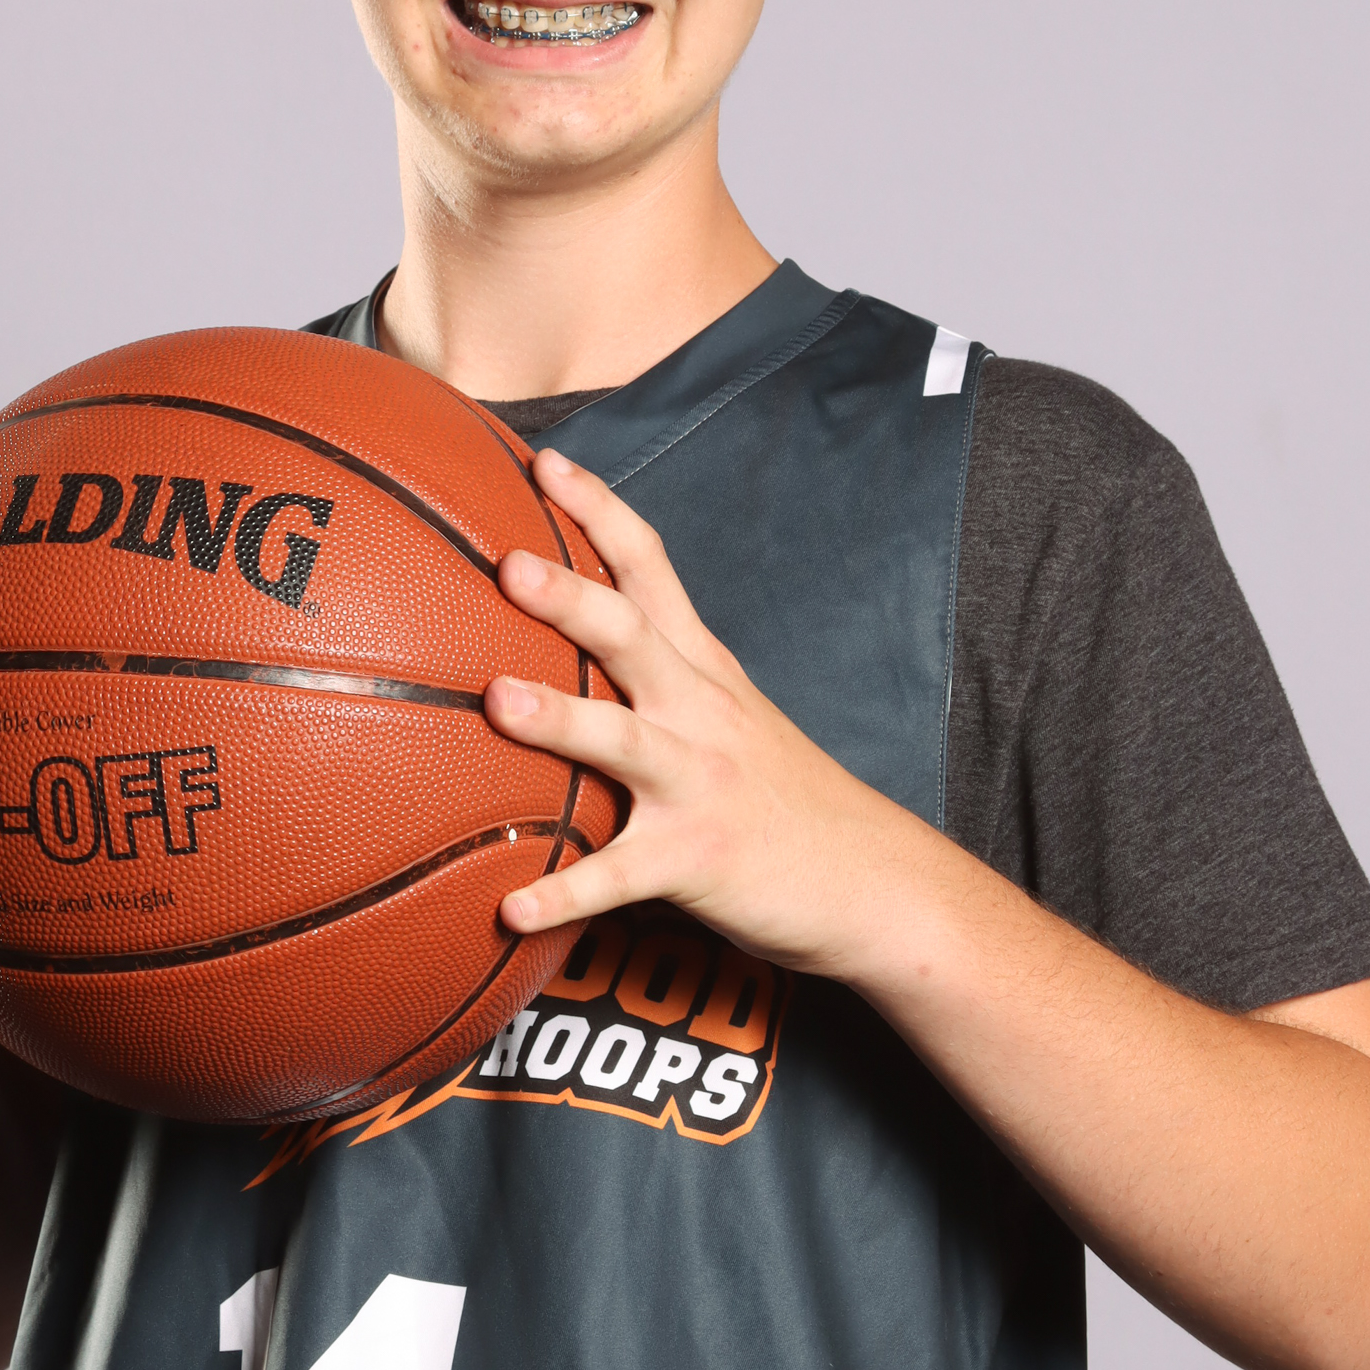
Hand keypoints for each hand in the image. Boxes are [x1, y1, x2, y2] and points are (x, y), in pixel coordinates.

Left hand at [485, 449, 918, 969]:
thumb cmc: (782, 796)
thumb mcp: (728, 713)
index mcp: (703, 669)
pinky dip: (565, 893)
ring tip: (497, 701)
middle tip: (507, 562)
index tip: (545, 462)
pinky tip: (512, 908)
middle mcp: (700, 711)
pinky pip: (619, 877)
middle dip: (570, 595)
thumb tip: (568, 648)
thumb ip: (659, 678)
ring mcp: (699, 783)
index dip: (599, 510)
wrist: (872, 878)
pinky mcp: (696, 858)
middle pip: (631, 635)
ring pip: (624, 741)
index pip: (650, 568)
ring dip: (560, 720)